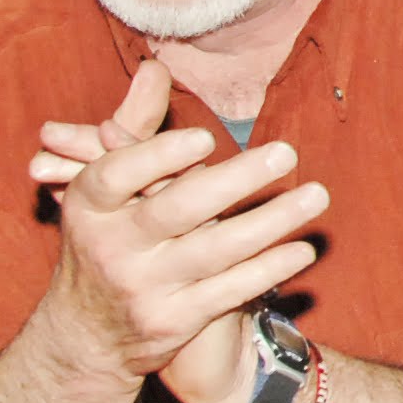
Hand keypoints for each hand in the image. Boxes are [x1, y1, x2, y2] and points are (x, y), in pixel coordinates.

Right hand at [25, 61, 328, 399]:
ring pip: (214, 251)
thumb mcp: (103, 188)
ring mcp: (142, 288)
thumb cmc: (106, 239)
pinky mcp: (172, 323)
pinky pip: (228, 292)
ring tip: (316, 195)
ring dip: (270, 222)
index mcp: (89, 205)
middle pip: (177, 210)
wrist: (85, 335)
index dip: (158, 157)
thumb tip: (155, 67)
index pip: (116, 174)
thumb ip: (135, 128)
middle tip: (286, 152)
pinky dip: (268, 269)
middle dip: (234, 182)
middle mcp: (112, 247)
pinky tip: (303, 248)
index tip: (204, 138)